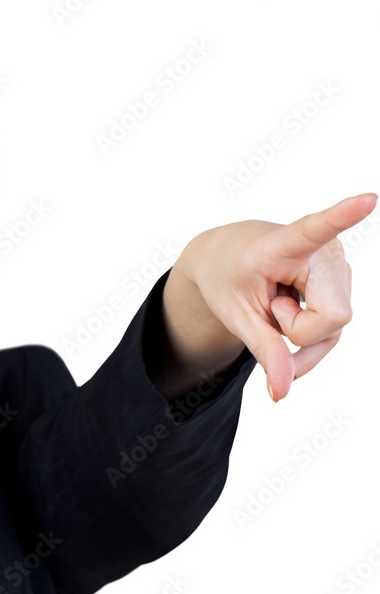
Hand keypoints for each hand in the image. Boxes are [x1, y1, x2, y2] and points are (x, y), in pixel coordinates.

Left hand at [169, 192, 375, 400]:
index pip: (315, 229)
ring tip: (277, 303)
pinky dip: (309, 336)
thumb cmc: (226, 279)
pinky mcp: (344, 279)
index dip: (342, 217)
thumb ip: (263, 350)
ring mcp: (338, 264)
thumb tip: (281, 394)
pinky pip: (335, 327)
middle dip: (298, 331)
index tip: (368, 199)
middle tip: (270, 308)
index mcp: (282, 244)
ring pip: (335, 327)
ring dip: (301, 332)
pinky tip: (289, 317)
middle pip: (332, 317)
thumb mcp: (236, 316)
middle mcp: (321, 249)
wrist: (227, 257)